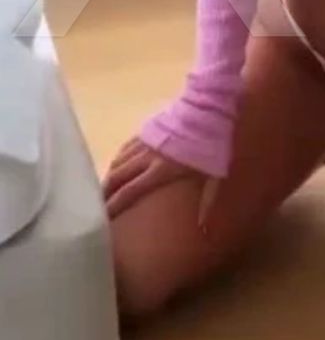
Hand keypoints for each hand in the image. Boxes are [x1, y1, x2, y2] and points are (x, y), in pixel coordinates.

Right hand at [102, 136, 219, 225]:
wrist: (206, 109)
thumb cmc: (211, 145)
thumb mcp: (213, 175)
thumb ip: (206, 202)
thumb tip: (204, 230)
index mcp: (160, 170)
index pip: (130, 192)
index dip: (114, 206)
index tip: (102, 220)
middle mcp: (146, 156)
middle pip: (117, 177)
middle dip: (104, 193)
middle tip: (94, 209)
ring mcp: (144, 141)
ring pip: (118, 162)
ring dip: (109, 177)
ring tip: (102, 192)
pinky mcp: (146, 130)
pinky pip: (125, 148)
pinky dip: (117, 160)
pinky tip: (115, 166)